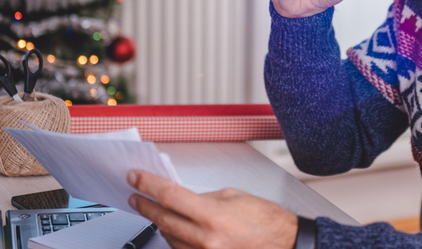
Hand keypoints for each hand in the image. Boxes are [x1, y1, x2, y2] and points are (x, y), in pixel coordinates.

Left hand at [127, 170, 298, 248]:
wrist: (284, 245)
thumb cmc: (266, 221)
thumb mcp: (234, 197)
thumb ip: (205, 198)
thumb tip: (183, 198)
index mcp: (213, 215)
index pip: (170, 196)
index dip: (148, 185)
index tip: (136, 178)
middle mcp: (206, 239)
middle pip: (164, 219)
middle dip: (146, 205)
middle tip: (136, 196)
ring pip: (169, 238)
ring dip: (160, 223)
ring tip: (155, 211)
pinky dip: (174, 239)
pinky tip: (172, 230)